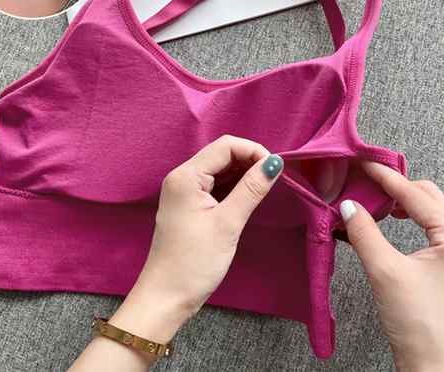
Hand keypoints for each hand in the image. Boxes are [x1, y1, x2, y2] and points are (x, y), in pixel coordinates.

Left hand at [136, 135, 282, 318]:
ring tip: (263, 188)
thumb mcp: (228, 223)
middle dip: (249, 161)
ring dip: (243, 174)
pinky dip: (233, 186)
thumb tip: (275, 162)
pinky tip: (248, 196)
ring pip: (219, 169)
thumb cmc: (195, 262)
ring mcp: (184, 190)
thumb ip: (251, 189)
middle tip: (272, 180)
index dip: (253, 151)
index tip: (276, 169)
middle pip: (221, 154)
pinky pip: (214, 185)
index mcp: (186, 176)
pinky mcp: (189, 203)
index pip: (225, 146)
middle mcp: (182, 176)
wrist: (166, 296)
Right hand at [340, 162, 443, 371]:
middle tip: (369, 185)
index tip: (364, 164)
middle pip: (432, 196)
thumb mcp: (385, 272)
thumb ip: (364, 233)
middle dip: (399, 188)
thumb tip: (346, 206)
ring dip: (410, 203)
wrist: (440, 369)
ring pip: (440, 210)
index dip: (385, 177)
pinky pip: (442, 227)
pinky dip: (419, 219)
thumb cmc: (421, 326)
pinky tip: (400, 224)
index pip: (415, 195)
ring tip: (384, 205)